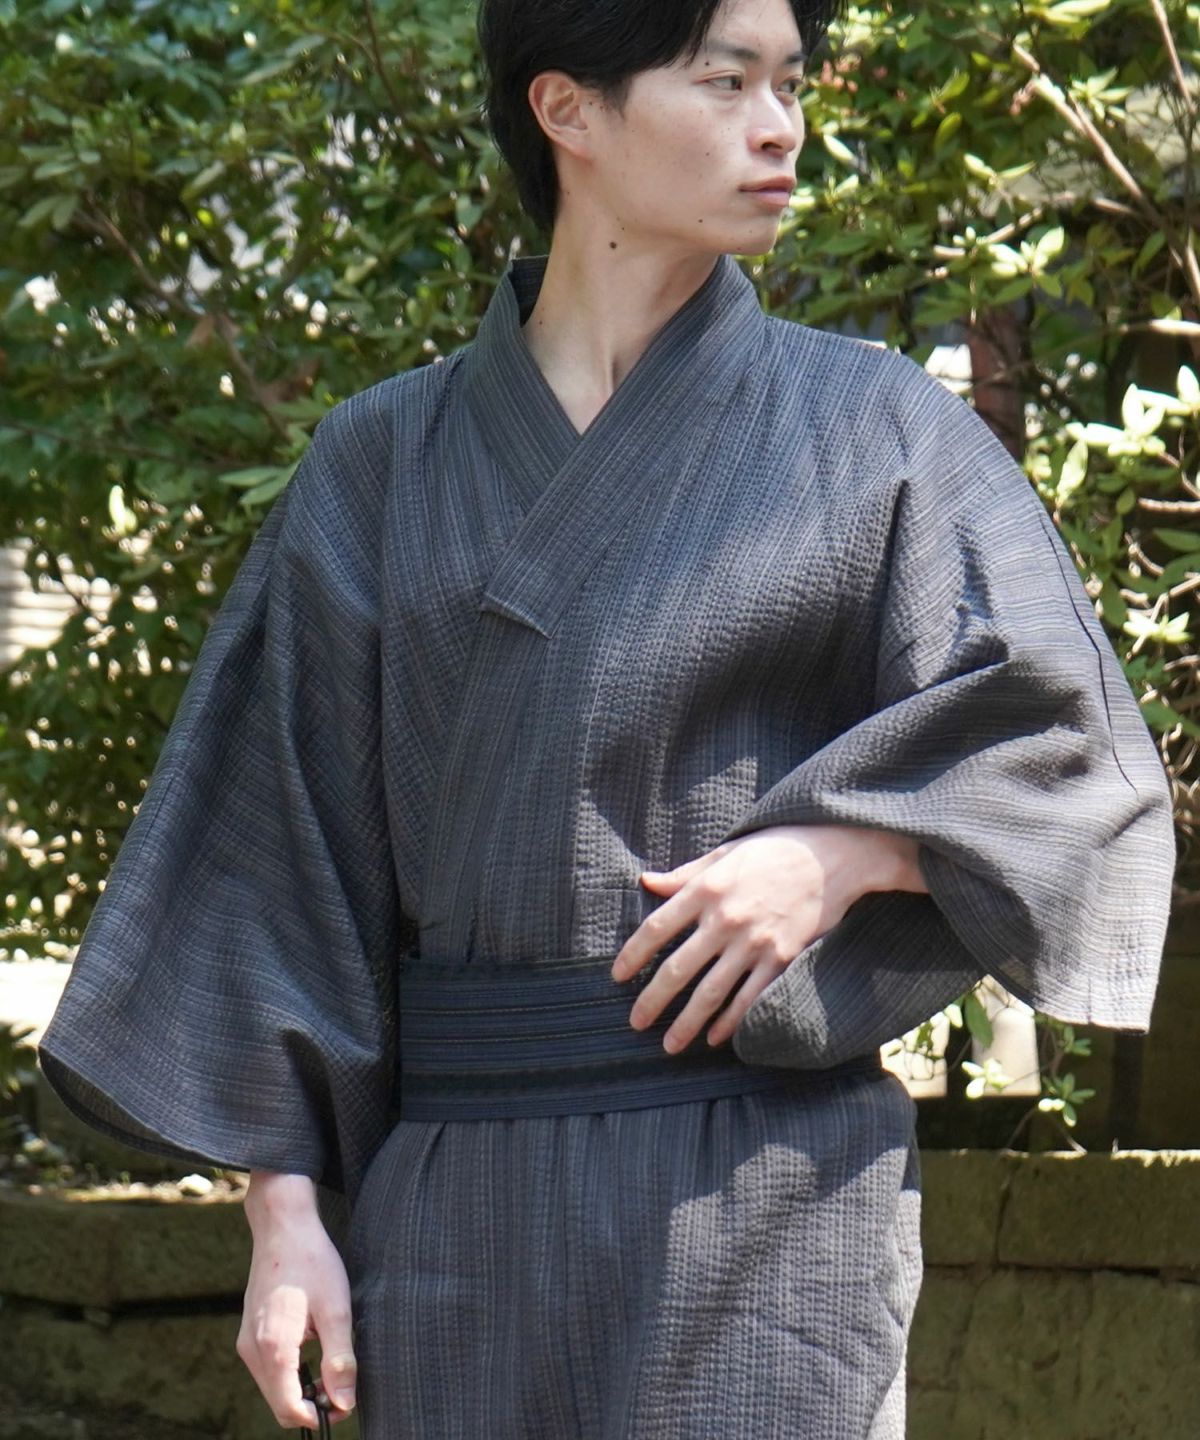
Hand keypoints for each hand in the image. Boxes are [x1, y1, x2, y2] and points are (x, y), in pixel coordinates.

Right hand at [237, 1172, 356, 1429]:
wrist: (282, 1226)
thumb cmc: (311, 1261)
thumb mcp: (336, 1309)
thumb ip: (340, 1360)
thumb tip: (344, 1403)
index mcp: (273, 1347)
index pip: (288, 1409)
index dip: (318, 1416)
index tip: (344, 1406)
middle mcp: (252, 1350)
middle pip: (278, 1403)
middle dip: (309, 1405)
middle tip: (342, 1389)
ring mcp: (246, 1341)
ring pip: (272, 1388)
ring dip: (299, 1389)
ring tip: (330, 1366)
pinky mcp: (248, 1333)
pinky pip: (267, 1369)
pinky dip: (288, 1373)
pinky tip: (311, 1348)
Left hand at [610, 824, 917, 1052]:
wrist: (832, 855)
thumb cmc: (774, 848)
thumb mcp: (724, 853)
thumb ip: (684, 875)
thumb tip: (646, 882)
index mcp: (706, 889)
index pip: (657, 928)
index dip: (634, 955)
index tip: (618, 976)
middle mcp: (725, 919)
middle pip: (679, 969)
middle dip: (653, 1000)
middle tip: (636, 1022)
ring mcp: (754, 942)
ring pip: (712, 992)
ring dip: (688, 1023)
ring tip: (670, 1045)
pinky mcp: (781, 957)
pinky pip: (750, 997)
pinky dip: (731, 1021)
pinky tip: (715, 1038)